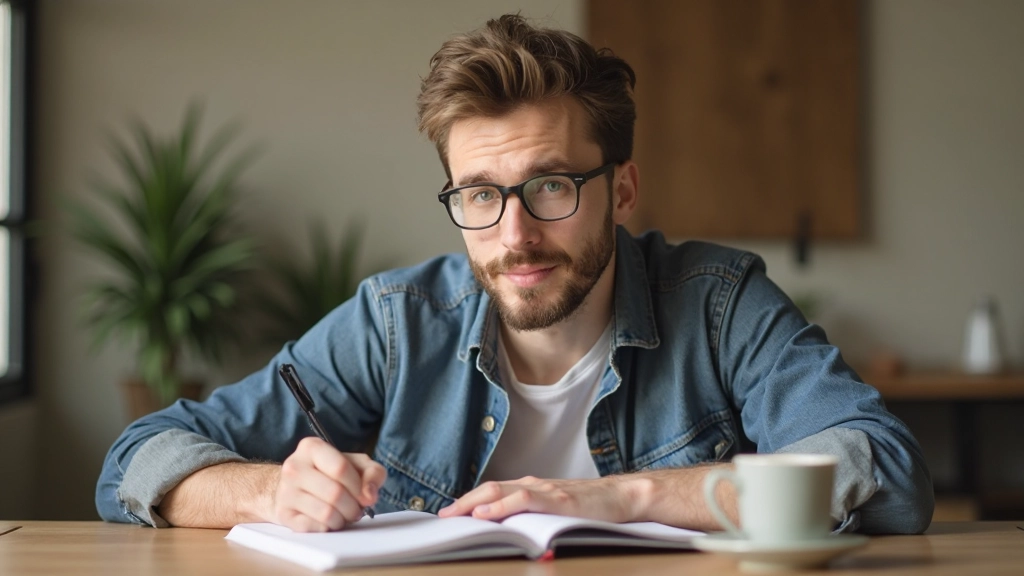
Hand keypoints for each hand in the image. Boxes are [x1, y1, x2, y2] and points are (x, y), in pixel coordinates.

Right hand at [273, 437, 386, 531]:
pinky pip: (316, 527)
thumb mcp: (356, 464)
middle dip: (354, 507)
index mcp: (311, 447)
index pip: (340, 468)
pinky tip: (328, 520)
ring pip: (326, 513)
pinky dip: (329, 527)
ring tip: (344, 515)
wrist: (293, 486)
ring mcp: (285, 491)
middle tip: (357, 510)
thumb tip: (369, 495)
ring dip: (343, 519)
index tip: (365, 496)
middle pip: (335, 493)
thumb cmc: (328, 473)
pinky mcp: (283, 514)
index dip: (359, 487)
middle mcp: (294, 467)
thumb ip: (372, 473)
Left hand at [437, 475, 638, 522]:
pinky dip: (501, 505)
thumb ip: (534, 517)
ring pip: (502, 490)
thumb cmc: (592, 508)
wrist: (622, 498)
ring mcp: (546, 491)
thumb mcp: (557, 512)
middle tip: (444, 516)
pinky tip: (487, 513)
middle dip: (465, 502)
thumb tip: (511, 532)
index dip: (470, 501)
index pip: (495, 491)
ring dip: (476, 502)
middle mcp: (535, 485)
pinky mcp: (558, 501)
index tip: (451, 513)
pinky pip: (523, 500)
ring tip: (456, 514)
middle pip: (491, 488)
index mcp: (533, 488)